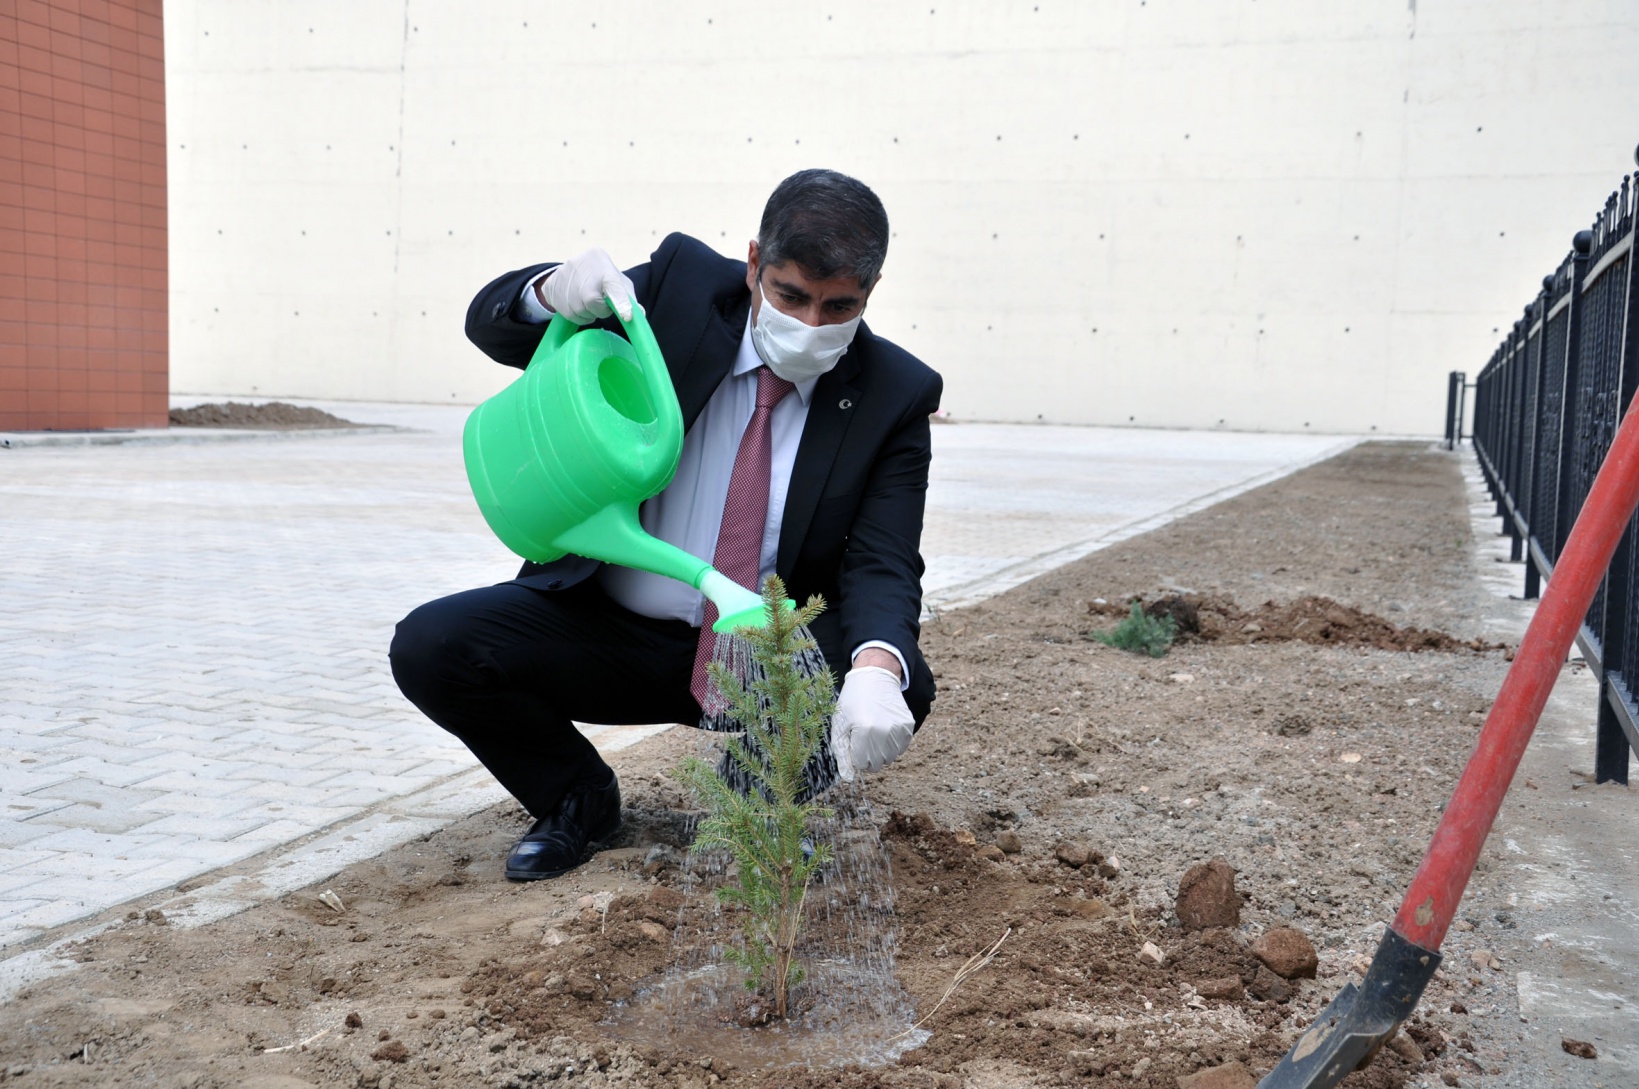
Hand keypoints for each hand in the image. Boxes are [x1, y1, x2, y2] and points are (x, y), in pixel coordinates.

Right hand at [537, 248, 634, 323]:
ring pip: (580, 311)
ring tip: (589, 302)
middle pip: (593, 303)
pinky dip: (577, 315)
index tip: (627, 316)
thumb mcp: (617, 280)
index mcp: (604, 267)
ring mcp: (565, 278)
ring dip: (588, 314)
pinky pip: (568, 314)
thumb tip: (640, 315)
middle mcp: (583, 270)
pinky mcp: (553, 289)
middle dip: (600, 309)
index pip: (613, 285)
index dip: (621, 302)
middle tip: (601, 304)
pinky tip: (578, 304)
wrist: (572, 266)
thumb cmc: (602, 276)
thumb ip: (628, 297)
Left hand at [830, 666, 914, 780]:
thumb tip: (849, 778)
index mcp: (864, 731)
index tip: (853, 740)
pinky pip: (901, 748)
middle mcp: (884, 731)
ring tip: (874, 731)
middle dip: (868, 755)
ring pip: (890, 758)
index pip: (861, 764)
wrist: (874, 678)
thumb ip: (842, 755)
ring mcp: (898, 728)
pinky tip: (885, 728)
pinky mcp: (908, 725)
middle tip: (863, 736)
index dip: (855, 755)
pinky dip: (893, 743)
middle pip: (877, 764)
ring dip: (881, 750)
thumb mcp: (840, 726)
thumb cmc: (851, 703)